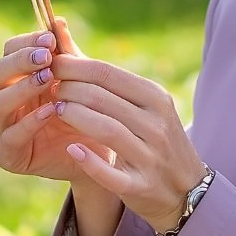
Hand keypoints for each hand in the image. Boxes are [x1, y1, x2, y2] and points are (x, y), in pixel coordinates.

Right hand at [0, 18, 114, 183]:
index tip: (51, 39)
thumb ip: (68, 54)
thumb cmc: (86, 112)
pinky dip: (29, 122)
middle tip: (47, 57)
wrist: (99, 154)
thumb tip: (58, 21)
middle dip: (21, 61)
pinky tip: (50, 110)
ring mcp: (4, 128)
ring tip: (48, 79)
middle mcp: (6, 100)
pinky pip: (10, 137)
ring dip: (22, 88)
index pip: (10, 50)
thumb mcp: (80, 80)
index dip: (27, 42)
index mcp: (19, 77)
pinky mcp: (9, 156)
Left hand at [48, 54, 207, 235]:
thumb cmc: (155, 136)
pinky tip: (72, 149)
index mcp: (156, 98)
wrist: (188, 188)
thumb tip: (67, 47)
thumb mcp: (146, 105)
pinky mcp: (140, 186)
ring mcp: (150, 157)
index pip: (107, 73)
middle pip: (102, 98)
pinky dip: (89, 160)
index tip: (51, 64)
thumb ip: (110, 80)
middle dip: (68, 89)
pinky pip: (109, 173)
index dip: (74, 67)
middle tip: (48, 87)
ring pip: (106, 129)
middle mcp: (156, 124)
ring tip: (55, 110)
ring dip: (74, 116)